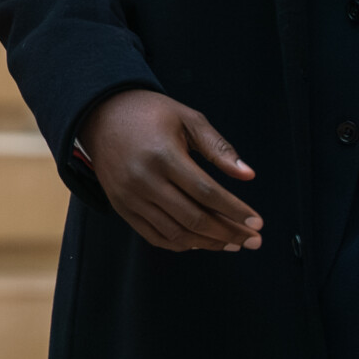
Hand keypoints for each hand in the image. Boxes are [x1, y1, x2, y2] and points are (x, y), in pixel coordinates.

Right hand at [80, 89, 263, 251]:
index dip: (235, 210)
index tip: (257, 221)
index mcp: (163, 155)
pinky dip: (182, 244)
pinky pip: (155, 236)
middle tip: (253, 240)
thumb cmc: (148, 113)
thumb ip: (218, 147)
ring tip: (233, 244)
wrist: (100, 115)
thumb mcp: (187, 118)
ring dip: (209, 243)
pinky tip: (203, 242)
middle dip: (229, 232)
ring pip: (176, 233)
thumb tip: (247, 175)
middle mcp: (144, 180)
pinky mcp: (121, 207)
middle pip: (194, 218)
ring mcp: (130, 197)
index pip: (206, 192)